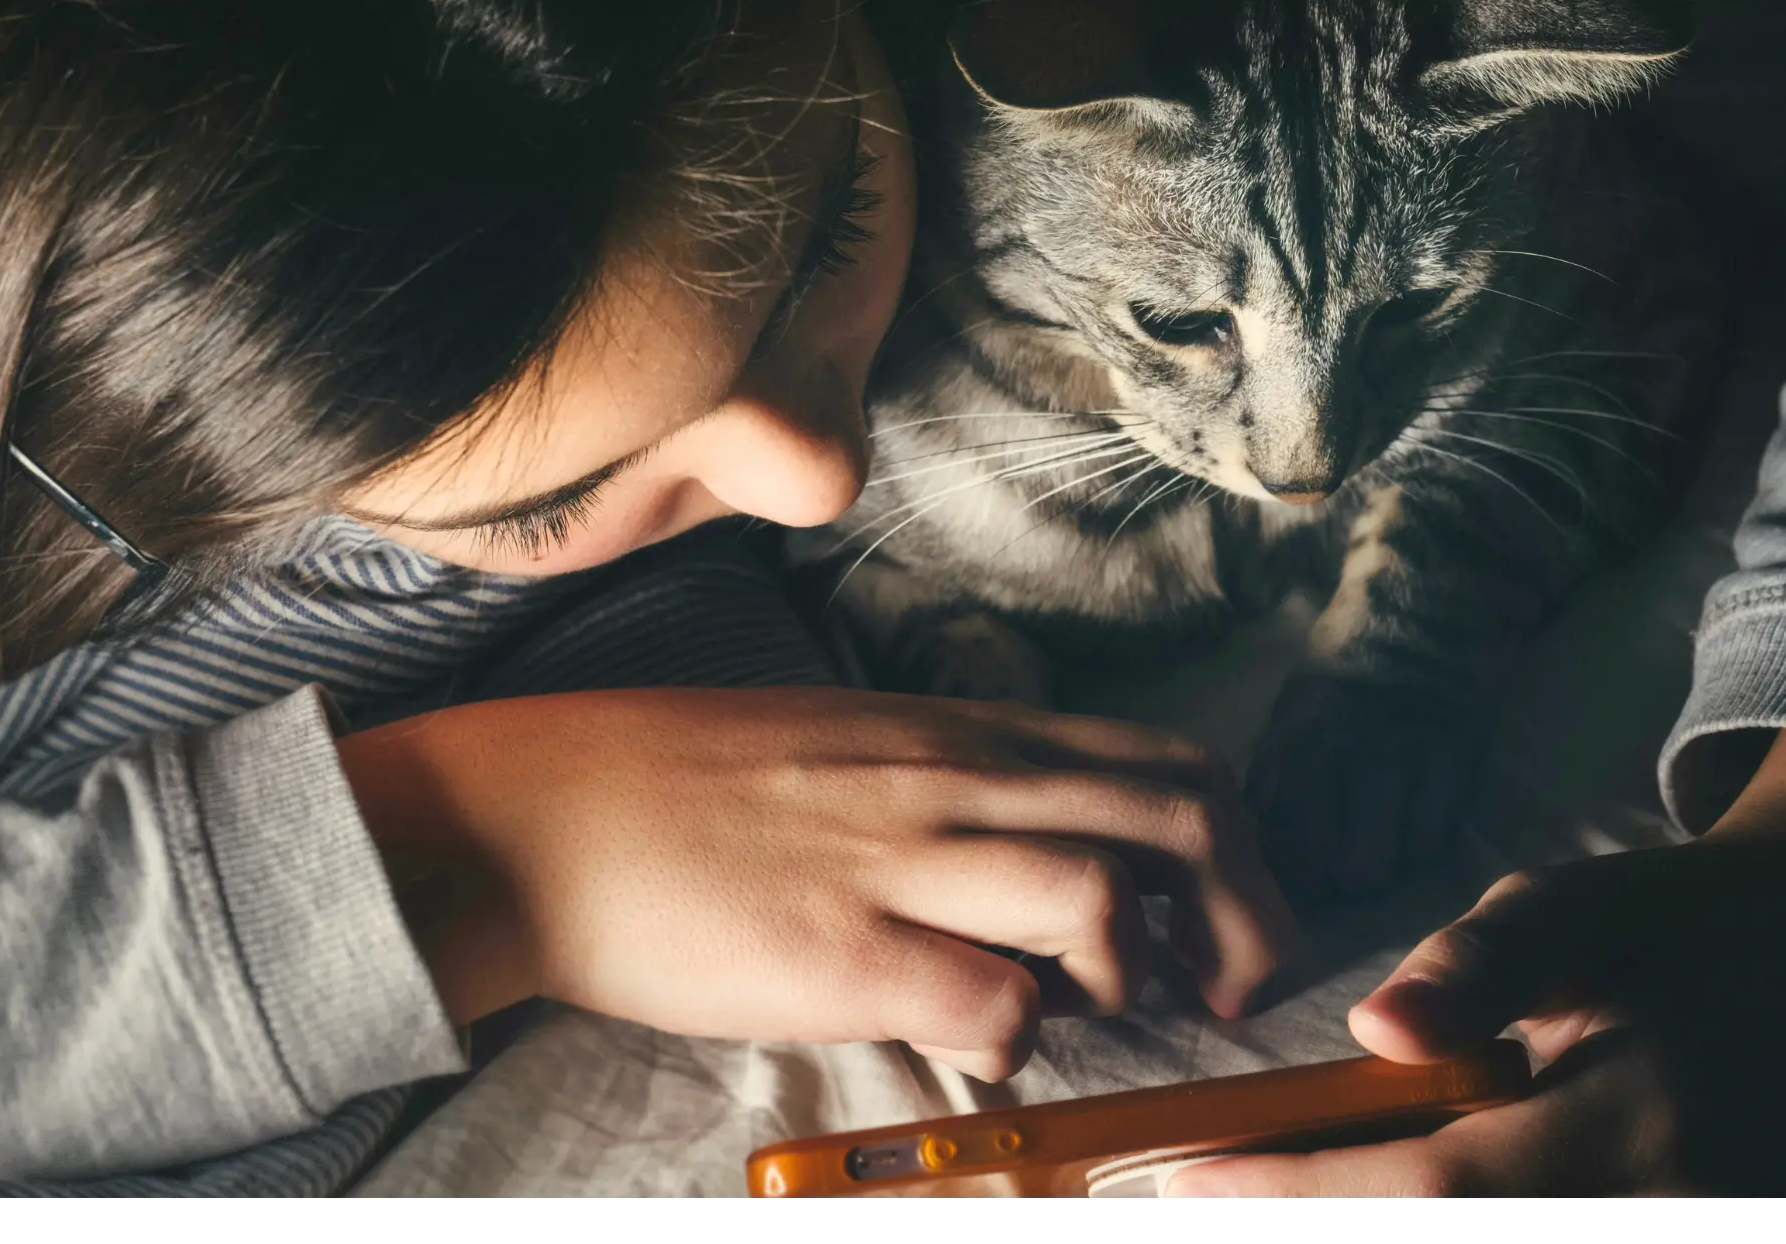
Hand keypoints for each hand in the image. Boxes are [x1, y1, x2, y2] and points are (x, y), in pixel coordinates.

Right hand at [337, 686, 1291, 1081]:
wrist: (540, 811)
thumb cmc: (680, 782)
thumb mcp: (842, 741)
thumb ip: (949, 779)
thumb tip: (1034, 846)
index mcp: (958, 730)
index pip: (1162, 754)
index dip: (1234, 843)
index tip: (1223, 918)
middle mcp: (951, 778)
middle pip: (1179, 815)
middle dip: (1245, 915)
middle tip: (1223, 990)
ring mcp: (898, 859)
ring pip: (1101, 896)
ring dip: (1130, 977)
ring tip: (1089, 1018)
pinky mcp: (839, 950)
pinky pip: (990, 1006)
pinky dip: (1019, 1047)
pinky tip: (979, 1055)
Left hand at [1171, 729, 1785, 1195]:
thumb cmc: (1676, 920)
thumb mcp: (1575, 908)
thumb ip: (1478, 966)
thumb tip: (1375, 1030)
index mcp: (1628, 1117)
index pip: (1433, 1187)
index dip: (1299, 1191)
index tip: (1189, 1172)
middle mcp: (1665, 1206)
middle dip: (1321, 1220)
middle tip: (1217, 1185)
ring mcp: (1695, 1235)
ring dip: (1382, 1222)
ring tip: (1288, 1182)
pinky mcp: (1701, 1240)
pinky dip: (1455, 1223)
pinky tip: (1386, 1189)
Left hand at [1249, 673, 1480, 903]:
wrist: (1418, 614)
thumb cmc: (1348, 670)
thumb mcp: (1294, 709)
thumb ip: (1278, 769)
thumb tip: (1261, 834)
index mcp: (1286, 743)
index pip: (1264, 829)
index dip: (1273, 866)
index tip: (1286, 874)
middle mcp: (1329, 754)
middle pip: (1309, 858)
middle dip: (1321, 884)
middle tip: (1335, 880)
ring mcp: (1388, 759)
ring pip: (1365, 864)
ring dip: (1370, 874)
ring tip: (1377, 863)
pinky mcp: (1446, 760)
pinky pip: (1425, 839)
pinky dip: (1418, 847)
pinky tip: (1415, 830)